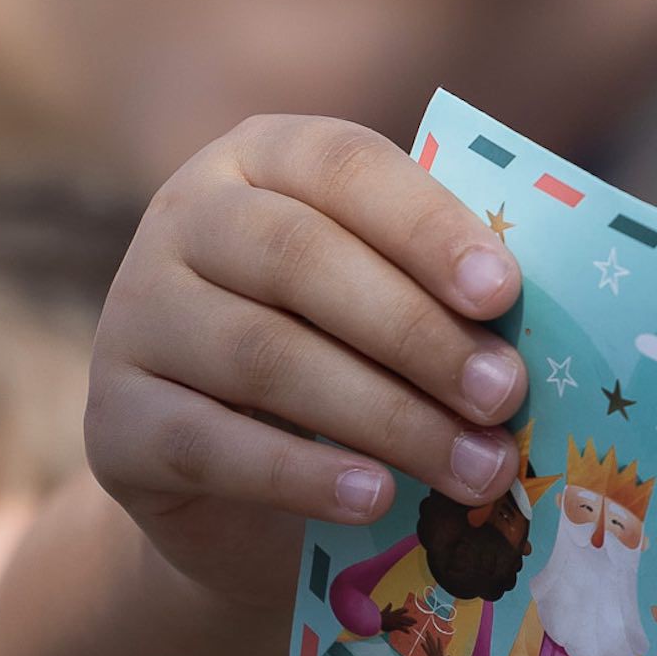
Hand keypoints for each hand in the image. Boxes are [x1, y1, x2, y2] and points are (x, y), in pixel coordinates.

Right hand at [92, 117, 531, 611]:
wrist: (234, 494)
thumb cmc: (342, 365)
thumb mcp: (386, 306)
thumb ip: (442, 291)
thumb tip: (545, 322)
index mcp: (261, 157)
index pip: (344, 166)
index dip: (426, 225)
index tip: (504, 291)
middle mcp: (184, 217)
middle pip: (300, 258)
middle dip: (415, 330)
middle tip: (502, 394)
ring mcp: (135, 316)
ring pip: (262, 355)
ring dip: (383, 414)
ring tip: (472, 465)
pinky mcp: (112, 421)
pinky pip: (209, 444)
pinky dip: (301, 475)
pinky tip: (374, 498)